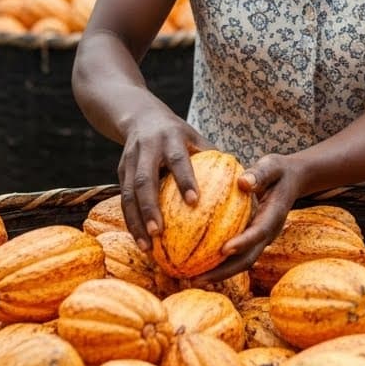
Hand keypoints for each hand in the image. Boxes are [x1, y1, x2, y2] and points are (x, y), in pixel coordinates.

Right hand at [118, 114, 214, 251]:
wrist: (140, 117)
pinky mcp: (120, 172)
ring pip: (129, 193)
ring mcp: (130, 160)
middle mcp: (147, 149)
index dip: (184, 179)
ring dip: (136, 222)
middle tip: (159, 232)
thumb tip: (244, 185)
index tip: (194, 202)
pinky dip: (131, 222)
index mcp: (171, 138)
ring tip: (148, 247)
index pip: (178, 159)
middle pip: (145, 179)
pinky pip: (124, 200)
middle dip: (150, 207)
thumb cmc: (178, 135)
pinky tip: (141, 242)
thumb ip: (214, 159)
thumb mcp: (196, 138)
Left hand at [195, 154, 306, 283]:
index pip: (259, 232)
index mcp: (273, 216)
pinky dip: (219, 263)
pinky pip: (236, 255)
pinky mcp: (253, 239)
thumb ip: (260, 173)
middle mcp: (267, 233)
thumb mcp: (272, 166)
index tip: (225, 250)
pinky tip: (197, 265)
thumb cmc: (278, 171)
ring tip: (193, 280)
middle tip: (199, 279)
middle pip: (248, 259)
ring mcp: (260, 239)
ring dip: (220, 273)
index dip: (243, 242)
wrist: (292, 181)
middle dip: (225, 272)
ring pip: (241, 262)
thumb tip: (242, 181)